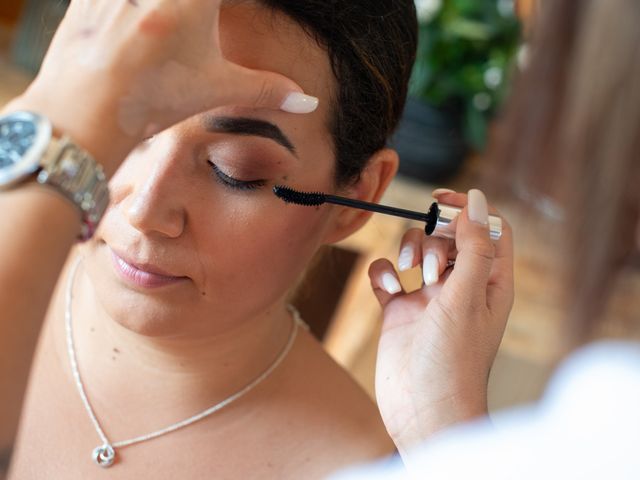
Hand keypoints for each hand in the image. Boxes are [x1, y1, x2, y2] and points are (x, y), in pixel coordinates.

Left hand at [8, 0, 315, 173]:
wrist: (82, 116)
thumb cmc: (150, 101)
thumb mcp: (214, 91)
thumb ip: (266, 89)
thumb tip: (308, 101)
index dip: (240, 4)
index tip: (232, 13)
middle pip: (194, 0)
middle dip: (203, 10)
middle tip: (204, 25)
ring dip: (172, 12)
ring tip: (169, 39)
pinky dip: (139, 8)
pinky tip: (143, 26)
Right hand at [368, 189, 513, 455]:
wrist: (422, 410)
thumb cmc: (453, 360)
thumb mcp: (466, 297)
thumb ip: (473, 247)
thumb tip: (477, 200)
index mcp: (489, 282)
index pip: (489, 230)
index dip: (469, 210)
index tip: (441, 201)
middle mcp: (460, 286)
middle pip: (449, 236)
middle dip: (434, 236)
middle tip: (428, 261)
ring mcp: (428, 298)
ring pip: (417, 250)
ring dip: (409, 251)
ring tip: (409, 275)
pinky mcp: (399, 310)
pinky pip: (388, 275)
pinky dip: (384, 273)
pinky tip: (388, 287)